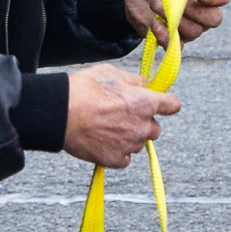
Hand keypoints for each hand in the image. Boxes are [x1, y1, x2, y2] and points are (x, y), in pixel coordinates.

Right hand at [63, 62, 178, 168]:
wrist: (57, 113)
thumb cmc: (82, 90)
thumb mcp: (111, 73)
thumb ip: (135, 80)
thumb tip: (147, 84)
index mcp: (145, 102)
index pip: (173, 105)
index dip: (166, 103)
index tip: (161, 103)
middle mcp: (142, 126)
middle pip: (155, 128)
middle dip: (143, 122)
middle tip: (122, 115)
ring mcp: (129, 145)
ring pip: (138, 143)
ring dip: (129, 137)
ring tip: (107, 127)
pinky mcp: (115, 159)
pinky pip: (125, 158)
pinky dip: (117, 152)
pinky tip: (103, 141)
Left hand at [126, 0, 230, 44]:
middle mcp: (201, 11)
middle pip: (214, 19)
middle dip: (194, 10)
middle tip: (172, 0)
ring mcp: (188, 27)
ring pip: (194, 31)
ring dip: (172, 18)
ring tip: (154, 2)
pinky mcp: (172, 38)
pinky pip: (176, 46)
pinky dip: (165, 36)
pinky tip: (154, 23)